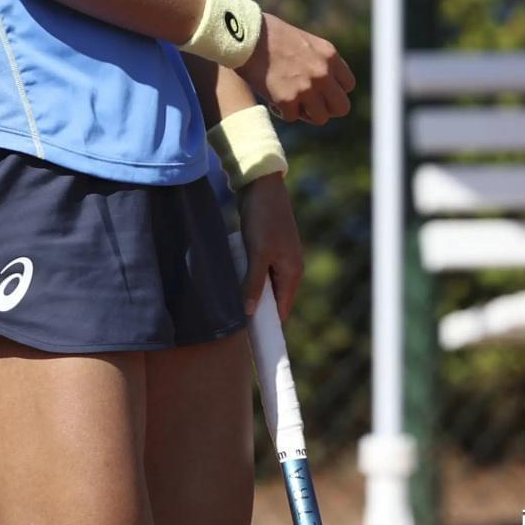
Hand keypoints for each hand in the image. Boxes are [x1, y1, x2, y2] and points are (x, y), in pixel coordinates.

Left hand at [238, 173, 303, 319]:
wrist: (261, 185)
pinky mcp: (268, 247)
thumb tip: (249, 312)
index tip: (250, 339)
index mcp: (293, 272)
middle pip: (274, 299)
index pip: (282, 309)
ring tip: (232, 306)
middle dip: (258, 310)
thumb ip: (254, 283)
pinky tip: (233, 282)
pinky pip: (260, 271)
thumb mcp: (258, 252)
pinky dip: (249, 278)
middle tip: (235, 325)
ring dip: (252, 293)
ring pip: (266, 285)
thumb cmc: (263, 219)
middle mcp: (290, 267)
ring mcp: (279, 256)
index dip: (267, 324)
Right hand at [242, 12, 354, 125]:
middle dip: (326, 108)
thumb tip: (326, 85)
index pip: (348, 86)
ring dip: (304, 113)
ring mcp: (307, 88)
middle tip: (309, 104)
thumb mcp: (305, 42)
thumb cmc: (270, 35)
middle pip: (342, 107)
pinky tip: (272, 97)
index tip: (320, 90)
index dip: (334, 91)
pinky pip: (292, 117)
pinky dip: (281, 111)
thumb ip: (319, 62)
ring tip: (289, 100)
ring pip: (320, 118)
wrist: (247, 36)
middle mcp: (323, 73)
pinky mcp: (288, 100)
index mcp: (330, 56)